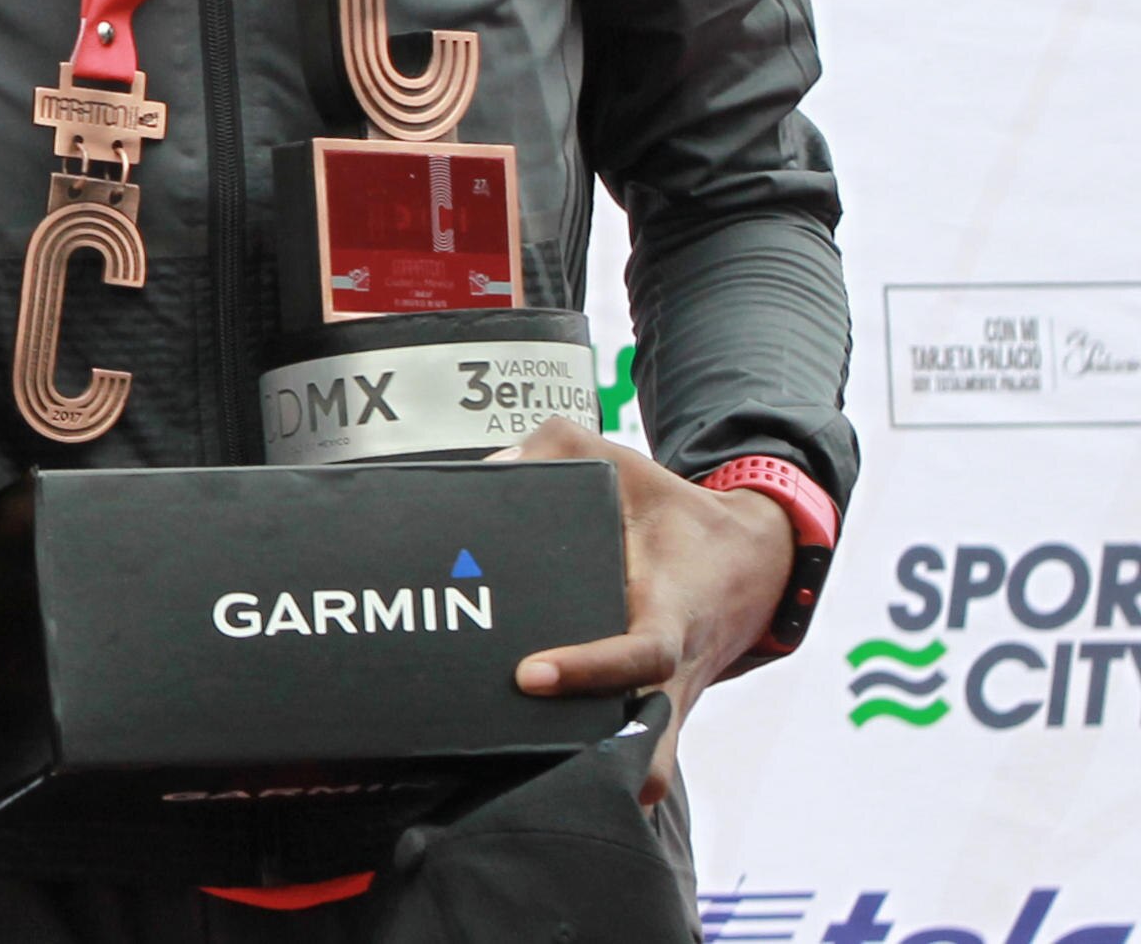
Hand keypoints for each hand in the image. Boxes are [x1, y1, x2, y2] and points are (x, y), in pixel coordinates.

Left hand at [500, 418, 792, 803]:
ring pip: (643, 755)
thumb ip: (557, 448)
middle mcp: (671, 670)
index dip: (588, 668)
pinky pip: (628, 743)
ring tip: (534, 795)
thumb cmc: (672, 511)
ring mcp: (665, 698)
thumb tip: (494, 470)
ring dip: (600, 775)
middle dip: (609, 763)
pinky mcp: (653, 710)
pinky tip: (538, 777)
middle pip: (650, 738)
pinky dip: (596, 762)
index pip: (639, 654)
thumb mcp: (622, 461)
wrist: (750, 561)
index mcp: (669, 613)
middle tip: (550, 777)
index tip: (530, 675)